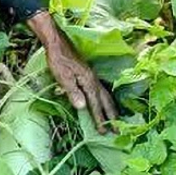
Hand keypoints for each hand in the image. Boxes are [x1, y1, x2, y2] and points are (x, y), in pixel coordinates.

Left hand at [27, 11, 119, 131]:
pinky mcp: (88, 75)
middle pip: (105, 100)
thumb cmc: (58, 59)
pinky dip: (105, 99)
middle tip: (117, 130)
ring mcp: (92, 76)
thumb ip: (73, 91)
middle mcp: (94, 80)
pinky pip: (101, 90)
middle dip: (111, 116)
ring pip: (105, 95)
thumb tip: (83, 107)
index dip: (99, 118)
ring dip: (111, 108)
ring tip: (115, 119)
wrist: (57, 43)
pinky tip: (103, 102)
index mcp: (88, 81)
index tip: (104, 131)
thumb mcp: (63, 76)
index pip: (95, 104)